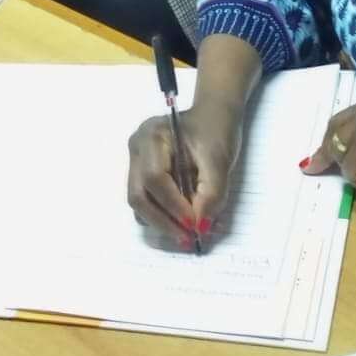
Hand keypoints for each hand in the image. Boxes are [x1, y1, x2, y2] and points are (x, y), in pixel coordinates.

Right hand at [127, 100, 244, 246]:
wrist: (212, 116)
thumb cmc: (216, 131)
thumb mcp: (220, 159)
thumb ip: (212, 193)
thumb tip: (200, 225)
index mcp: (152, 135)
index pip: (154, 177)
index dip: (173, 205)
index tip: (195, 224)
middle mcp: (137, 148)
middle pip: (138, 194)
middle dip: (163, 221)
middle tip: (188, 239)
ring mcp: (135, 160)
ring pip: (138, 201)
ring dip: (161, 221)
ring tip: (187, 232)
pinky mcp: (141, 172)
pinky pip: (146, 199)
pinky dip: (162, 214)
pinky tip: (181, 219)